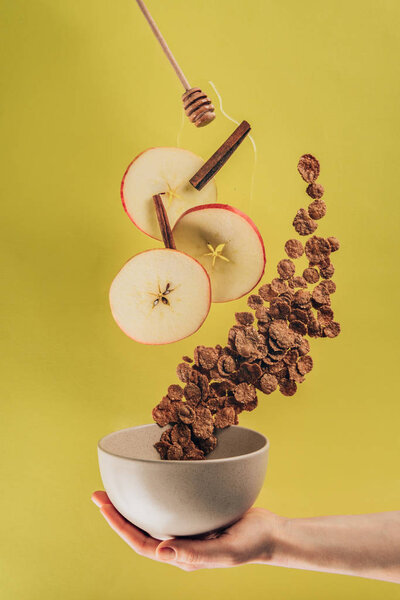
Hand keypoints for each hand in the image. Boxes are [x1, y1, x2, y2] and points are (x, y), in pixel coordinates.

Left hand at [91, 490, 282, 570]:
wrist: (271, 533)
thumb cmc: (251, 544)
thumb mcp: (226, 551)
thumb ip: (196, 554)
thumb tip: (161, 552)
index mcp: (180, 555)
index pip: (141, 543)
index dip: (119, 525)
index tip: (103, 506)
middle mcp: (178, 542)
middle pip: (140, 528)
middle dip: (118, 512)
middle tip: (99, 493)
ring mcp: (186, 528)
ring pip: (153, 516)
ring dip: (133, 502)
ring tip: (117, 484)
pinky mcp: (196, 513)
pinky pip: (170, 504)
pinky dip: (156, 492)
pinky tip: (153, 479)